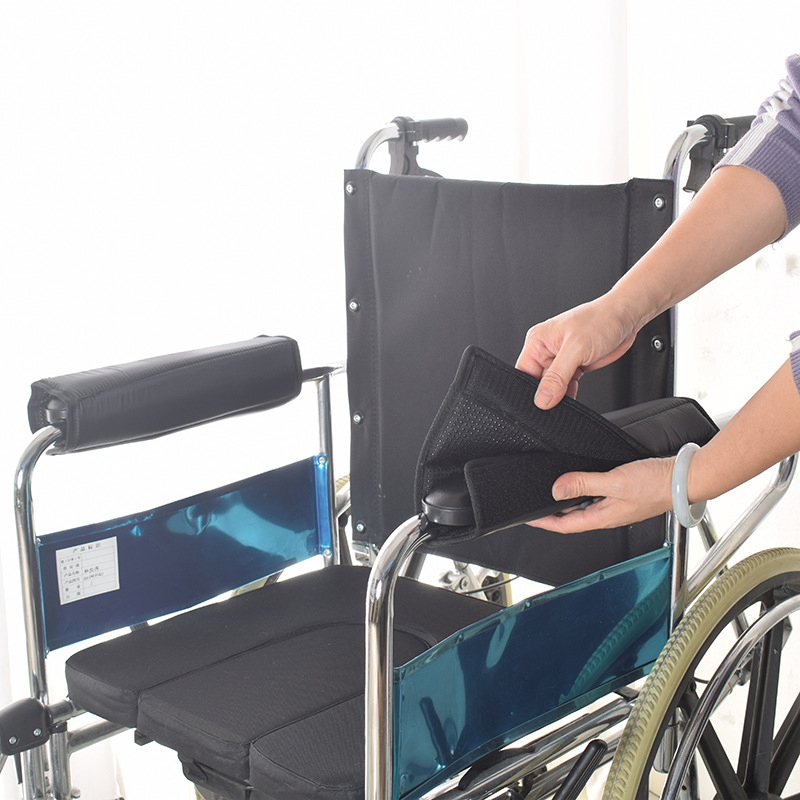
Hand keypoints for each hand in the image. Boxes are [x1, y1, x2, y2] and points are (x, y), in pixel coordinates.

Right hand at [516, 296, 637, 408]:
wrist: (626, 316)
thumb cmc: (601, 320)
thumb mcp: (576, 349)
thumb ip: (557, 376)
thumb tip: (542, 398)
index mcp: (538, 341)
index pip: (523, 372)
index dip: (528, 391)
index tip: (538, 405)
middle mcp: (546, 350)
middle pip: (537, 382)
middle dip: (545, 396)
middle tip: (552, 409)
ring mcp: (561, 359)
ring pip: (552, 387)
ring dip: (558, 398)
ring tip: (564, 407)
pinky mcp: (574, 366)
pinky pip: (566, 386)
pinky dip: (569, 396)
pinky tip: (572, 403)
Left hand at [532, 457, 674, 532]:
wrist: (685, 478)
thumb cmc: (657, 484)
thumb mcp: (614, 480)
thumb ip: (585, 482)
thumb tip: (558, 488)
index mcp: (604, 518)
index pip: (565, 525)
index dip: (544, 522)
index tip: (527, 518)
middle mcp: (608, 515)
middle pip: (572, 518)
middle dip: (552, 512)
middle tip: (534, 503)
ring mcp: (616, 507)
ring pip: (584, 507)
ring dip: (567, 502)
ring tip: (551, 493)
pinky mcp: (623, 497)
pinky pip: (596, 498)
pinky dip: (583, 491)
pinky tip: (579, 482)